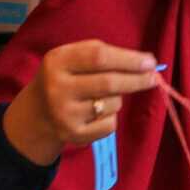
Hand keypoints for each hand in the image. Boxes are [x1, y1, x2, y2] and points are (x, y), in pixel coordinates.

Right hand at [2, 40, 161, 165]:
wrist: (36, 115)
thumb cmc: (64, 79)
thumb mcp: (70, 59)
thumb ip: (101, 55)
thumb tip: (145, 63)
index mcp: (57, 61)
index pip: (99, 57)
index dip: (128, 59)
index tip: (150, 61)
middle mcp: (57, 87)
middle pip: (109, 83)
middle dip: (137, 80)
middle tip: (154, 78)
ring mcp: (64, 113)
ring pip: (112, 104)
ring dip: (118, 99)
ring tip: (102, 98)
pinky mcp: (73, 134)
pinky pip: (110, 124)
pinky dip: (111, 118)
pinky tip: (96, 115)